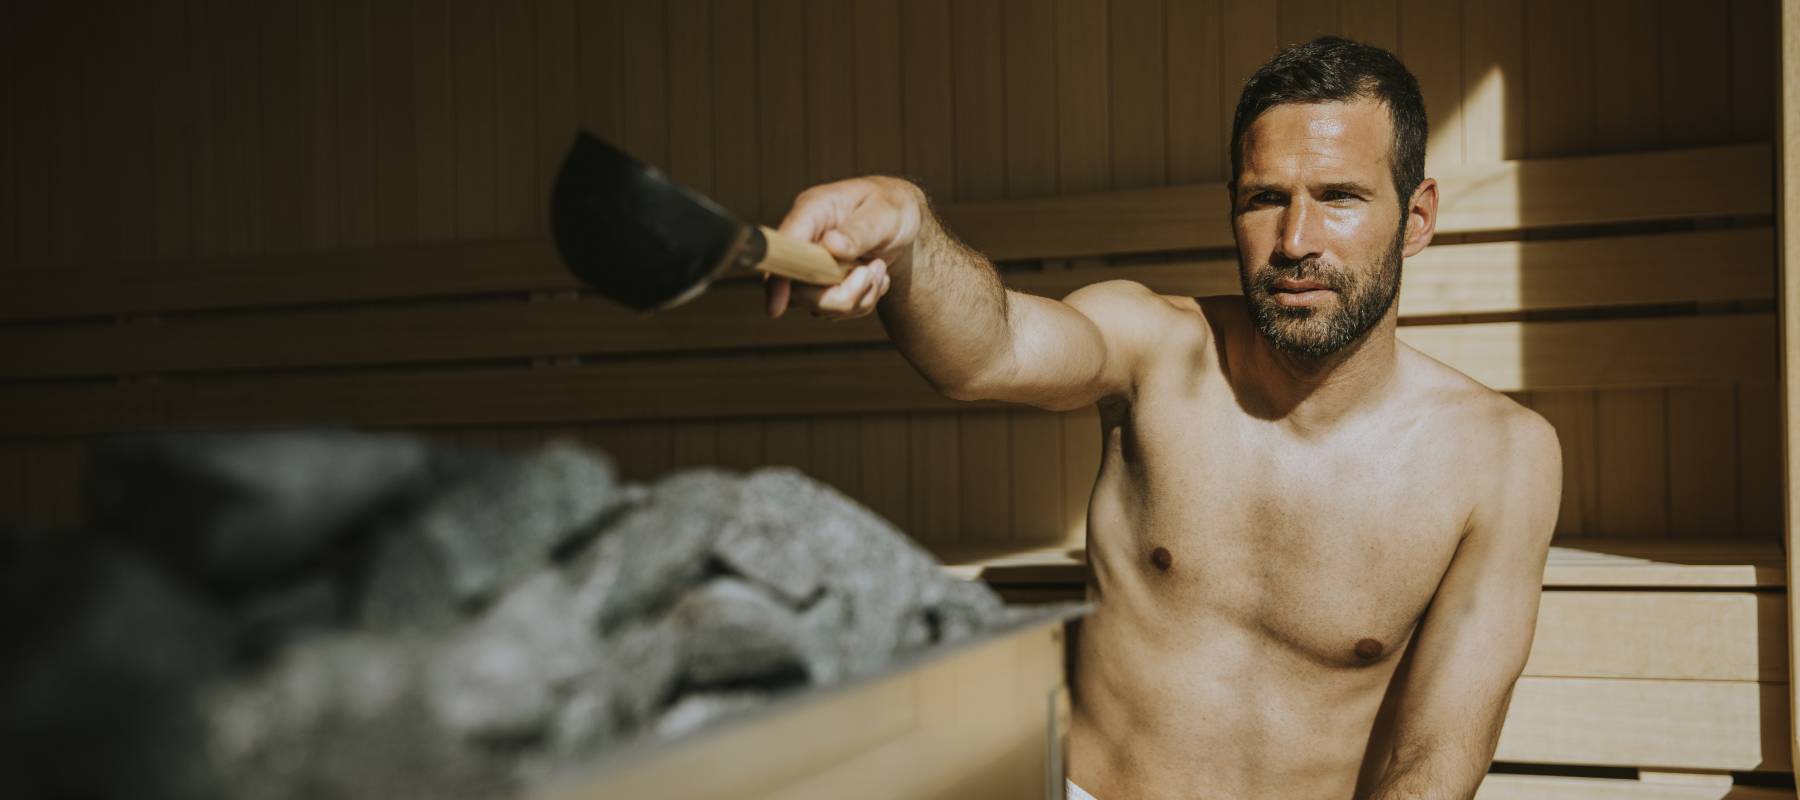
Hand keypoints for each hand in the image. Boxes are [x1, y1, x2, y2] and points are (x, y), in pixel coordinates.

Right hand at [765, 176, 924, 318]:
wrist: (904, 220)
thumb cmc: (892, 206)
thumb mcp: (885, 213)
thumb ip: (859, 230)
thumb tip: (832, 246)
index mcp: (813, 211)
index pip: (785, 246)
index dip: (778, 277)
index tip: (777, 307)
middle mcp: (805, 239)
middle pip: (799, 288)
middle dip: (842, 295)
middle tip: (872, 273)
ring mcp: (811, 265)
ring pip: (819, 305)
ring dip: (858, 298)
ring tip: (879, 270)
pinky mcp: (822, 283)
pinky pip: (835, 310)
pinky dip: (862, 301)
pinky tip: (875, 278)